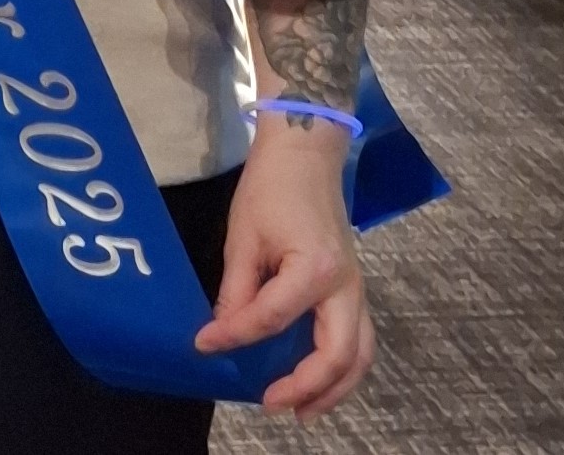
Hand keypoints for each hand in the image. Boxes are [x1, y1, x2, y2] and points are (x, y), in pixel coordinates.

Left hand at [195, 119, 372, 416]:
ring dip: (335, 388)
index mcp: (314, 269)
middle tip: (271, 404)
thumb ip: (238, 289)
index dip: (234, 336)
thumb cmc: (271, 187)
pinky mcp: (354, 286)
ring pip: (359, 354)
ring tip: (303, 410)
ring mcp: (355, 287)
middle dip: (306, 388)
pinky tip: (319, 379)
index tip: (204, 346)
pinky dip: (343, 366)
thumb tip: (224, 332)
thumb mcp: (243, 236)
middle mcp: (344, 285)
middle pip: (338, 355)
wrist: (306, 152)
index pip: (271, 319)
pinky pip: (358, 337)